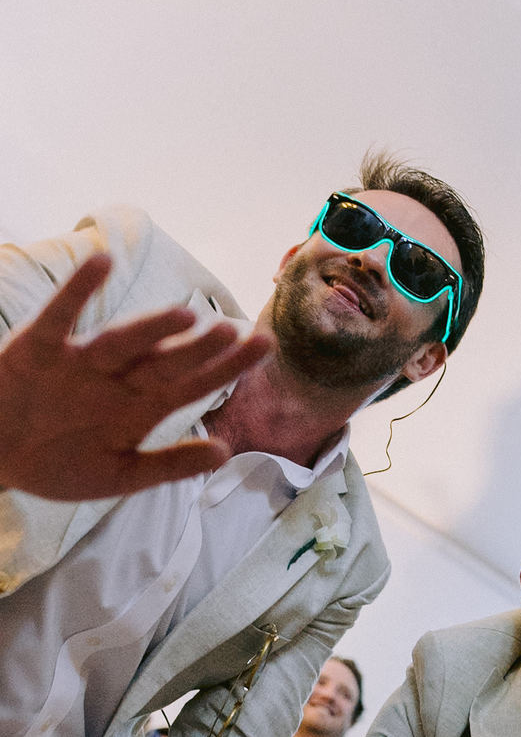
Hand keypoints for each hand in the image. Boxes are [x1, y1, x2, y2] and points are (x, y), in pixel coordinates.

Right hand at [0, 254, 271, 499]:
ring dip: (150, 328)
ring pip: (122, 342)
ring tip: (184, 316)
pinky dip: (77, 290)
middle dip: (198, 349)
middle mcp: (118, 378)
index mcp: (141, 407)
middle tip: (233, 332)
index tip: (263, 347)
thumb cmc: (57, 464)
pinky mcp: (40, 348)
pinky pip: (60, 315)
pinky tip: (101, 262)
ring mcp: (81, 361)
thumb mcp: (118, 475)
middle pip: (166, 360)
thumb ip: (169, 466)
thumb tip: (225, 454)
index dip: (227, 366)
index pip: (194, 383)